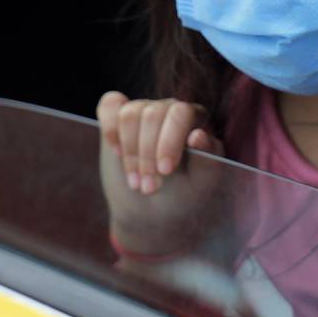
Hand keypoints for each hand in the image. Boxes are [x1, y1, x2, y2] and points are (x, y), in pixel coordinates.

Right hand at [96, 91, 224, 255]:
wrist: (154, 211)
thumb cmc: (184, 194)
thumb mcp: (200, 183)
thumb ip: (207, 159)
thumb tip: (198, 135)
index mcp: (195, 118)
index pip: (180, 114)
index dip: (169, 140)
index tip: (165, 171)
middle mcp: (169, 108)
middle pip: (152, 115)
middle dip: (146, 155)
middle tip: (148, 189)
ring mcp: (143, 108)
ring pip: (129, 114)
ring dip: (129, 153)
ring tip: (136, 183)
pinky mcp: (118, 115)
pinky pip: (110, 105)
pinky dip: (110, 127)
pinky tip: (116, 152)